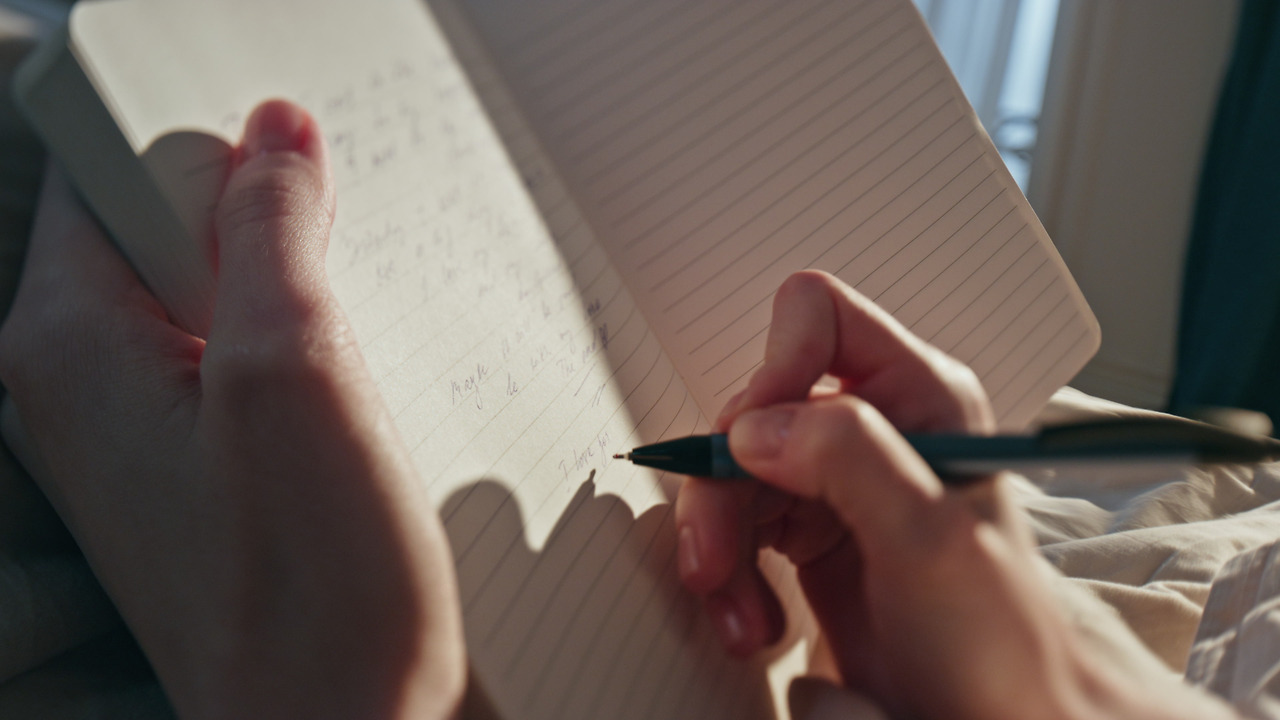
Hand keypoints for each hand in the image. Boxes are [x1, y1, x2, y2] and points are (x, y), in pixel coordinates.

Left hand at [0, 101, 463, 717]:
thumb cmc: (313, 594)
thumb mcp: (298, 371)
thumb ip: (273, 232)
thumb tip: (273, 142)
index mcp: (72, 346)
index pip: (113, 175)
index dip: (210, 153)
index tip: (294, 178)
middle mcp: (84, 388)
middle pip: (165, 236)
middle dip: (265, 233)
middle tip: (339, 284)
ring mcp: (140, 435)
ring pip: (215, 302)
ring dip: (294, 303)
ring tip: (348, 365)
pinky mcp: (197, 471)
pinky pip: (239, 367)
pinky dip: (300, 360)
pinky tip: (345, 409)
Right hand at [675, 270, 1231, 719]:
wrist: (995, 716)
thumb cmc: (995, 634)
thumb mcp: (931, 540)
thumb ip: (853, 459)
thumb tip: (756, 428)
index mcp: (920, 394)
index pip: (819, 317)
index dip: (773, 370)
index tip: (752, 447)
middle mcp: (874, 424)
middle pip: (754, 410)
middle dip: (724, 489)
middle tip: (715, 563)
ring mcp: (837, 477)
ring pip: (732, 472)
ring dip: (719, 546)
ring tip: (737, 617)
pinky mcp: (809, 527)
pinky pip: (736, 525)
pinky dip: (729, 575)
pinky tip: (752, 623)